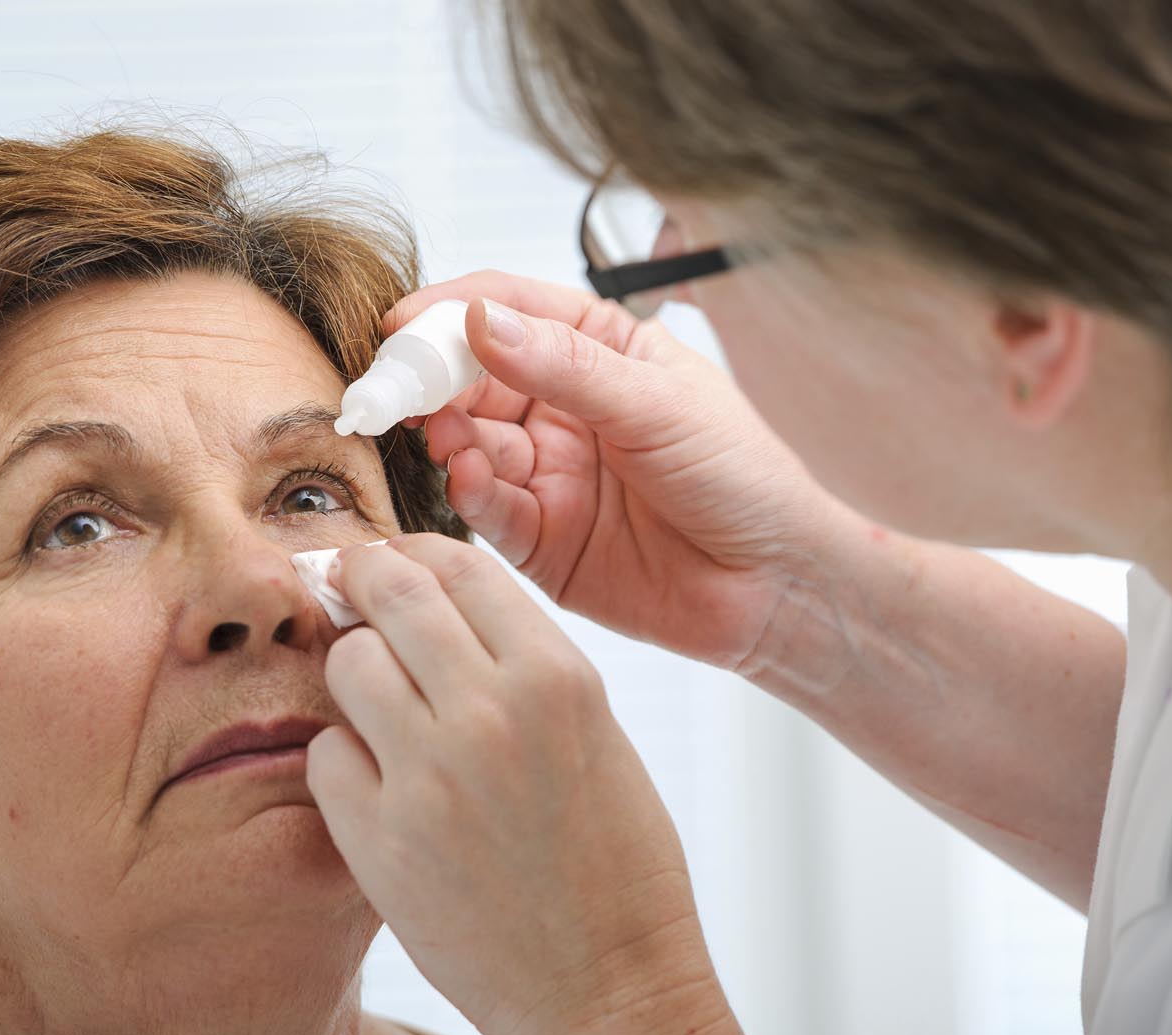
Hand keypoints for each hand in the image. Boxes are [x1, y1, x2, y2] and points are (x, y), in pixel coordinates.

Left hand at [306, 535, 748, 1034]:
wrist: (609, 987)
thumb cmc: (616, 863)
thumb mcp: (596, 732)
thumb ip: (520, 663)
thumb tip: (436, 605)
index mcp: (559, 677)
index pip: (462, 565)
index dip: (417, 550)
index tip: (396, 560)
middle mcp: (492, 713)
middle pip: (392, 593)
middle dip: (362, 577)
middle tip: (347, 584)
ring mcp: (430, 777)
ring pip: (349, 663)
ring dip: (355, 671)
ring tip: (378, 704)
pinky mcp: (380, 842)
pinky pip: (326, 755)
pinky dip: (343, 759)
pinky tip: (377, 783)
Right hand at [385, 272, 852, 668]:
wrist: (775, 586)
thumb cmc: (743, 479)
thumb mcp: (658, 405)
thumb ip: (566, 367)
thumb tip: (482, 322)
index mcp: (601, 352)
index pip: (512, 311)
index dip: (452, 312)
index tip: (403, 324)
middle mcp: (566, 409)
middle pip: (475, 377)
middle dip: (433, 379)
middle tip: (397, 387)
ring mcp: (549, 473)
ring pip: (472, 442)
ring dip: (450, 436)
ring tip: (447, 437)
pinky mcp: (540, 538)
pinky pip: (487, 508)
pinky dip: (468, 492)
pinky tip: (469, 478)